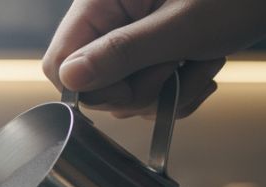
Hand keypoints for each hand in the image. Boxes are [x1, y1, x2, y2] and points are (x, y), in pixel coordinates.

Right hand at [42, 0, 265, 118]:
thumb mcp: (183, 27)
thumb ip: (122, 53)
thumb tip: (70, 79)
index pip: (61, 61)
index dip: (91, 88)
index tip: (133, 86)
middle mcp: (115, 14)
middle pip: (93, 82)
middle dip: (137, 90)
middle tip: (175, 69)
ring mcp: (137, 32)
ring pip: (124, 91)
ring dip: (165, 92)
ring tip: (199, 64)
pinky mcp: (159, 45)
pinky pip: (151, 88)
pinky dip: (179, 90)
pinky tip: (205, 70)